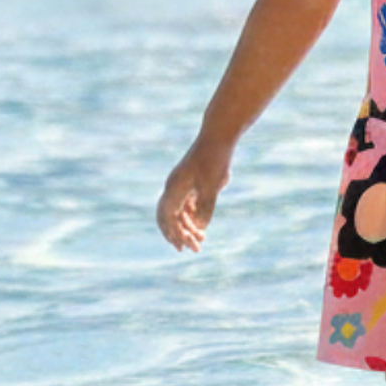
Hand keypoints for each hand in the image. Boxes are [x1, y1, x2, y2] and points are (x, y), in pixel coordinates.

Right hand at [157, 137, 231, 251]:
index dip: (174, 234)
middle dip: (179, 234)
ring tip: (201, 239)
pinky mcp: (189, 181)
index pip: (167, 218)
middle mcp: (174, 187)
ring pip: (179, 211)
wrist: (218, 136)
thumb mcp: (212, 186)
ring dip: (188, 226)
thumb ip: (205, 207)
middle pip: (170, 217)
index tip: (185, 247)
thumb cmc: (214, 160)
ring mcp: (181, 184)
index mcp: (174, 188)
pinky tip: (202, 226)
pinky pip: (186, 204)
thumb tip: (200, 227)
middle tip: (192, 249)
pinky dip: (192, 216)